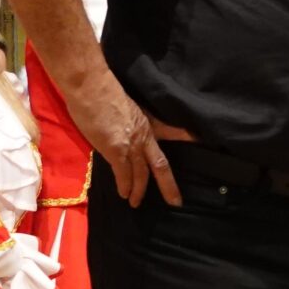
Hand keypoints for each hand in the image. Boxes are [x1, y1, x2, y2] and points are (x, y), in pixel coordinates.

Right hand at [70, 70, 184, 208]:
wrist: (90, 86)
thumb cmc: (102, 89)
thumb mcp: (125, 103)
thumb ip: (128, 119)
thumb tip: (122, 129)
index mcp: (146, 122)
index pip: (171, 131)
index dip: (185, 137)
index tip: (197, 142)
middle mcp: (143, 135)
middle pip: (160, 164)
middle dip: (168, 185)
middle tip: (176, 201)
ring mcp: (132, 144)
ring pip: (141, 174)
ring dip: (139, 190)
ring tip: (136, 202)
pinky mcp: (116, 151)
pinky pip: (123, 174)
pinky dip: (124, 186)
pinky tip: (124, 194)